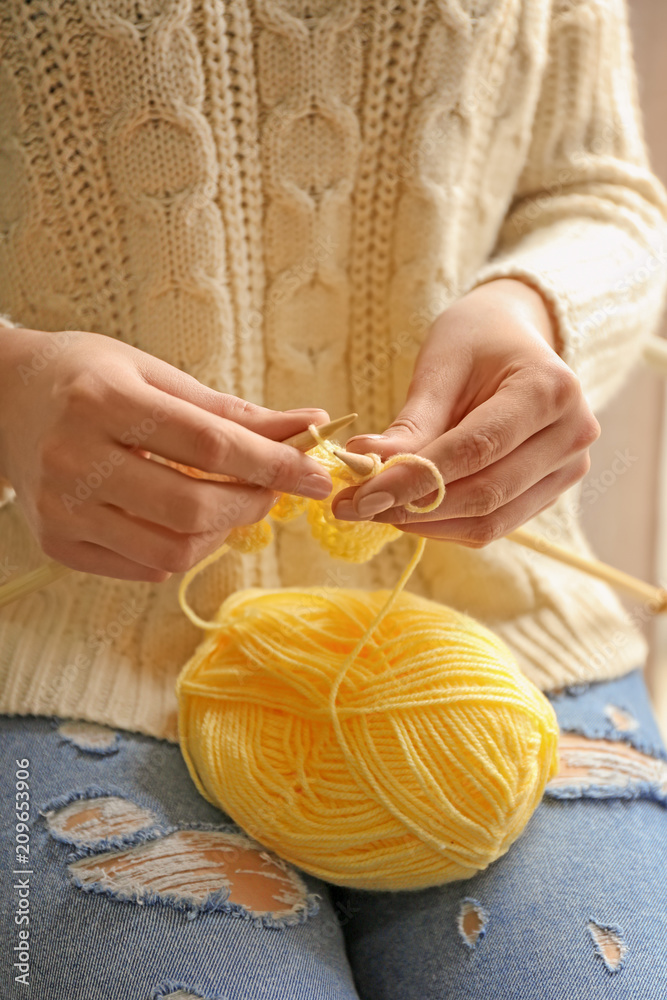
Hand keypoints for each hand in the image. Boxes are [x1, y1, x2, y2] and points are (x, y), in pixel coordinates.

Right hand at [0, 328, 331, 579]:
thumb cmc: (86, 377)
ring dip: (222, 533)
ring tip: (230, 502)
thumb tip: (306, 427)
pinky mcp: (58, 545)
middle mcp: (74, 460)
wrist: (3, 400)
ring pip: (172, 551)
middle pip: (193, 509)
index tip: (317, 475)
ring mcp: (62, 511)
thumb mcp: (155, 374)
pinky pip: (145, 567)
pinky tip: (186, 518)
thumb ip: (230, 410)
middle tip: (271, 488)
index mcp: (102, 403)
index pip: (209, 447)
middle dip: (252, 504)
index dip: (274, 465)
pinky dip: (184, 549)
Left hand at [331, 279, 599, 546]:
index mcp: (549, 389)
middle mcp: (572, 434)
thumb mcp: (441, 366)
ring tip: (376, 509)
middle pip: (486, 493)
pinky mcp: (552, 493)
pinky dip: (445, 526)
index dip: (415, 478)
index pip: (476, 449)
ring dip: (426, 524)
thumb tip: (365, 463)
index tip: (361, 494)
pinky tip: (409, 511)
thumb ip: (411, 423)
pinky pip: (494, 525)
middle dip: (414, 507)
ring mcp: (568, 469)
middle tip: (355, 506)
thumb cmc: (477, 342)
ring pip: (490, 521)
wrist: (517, 340)